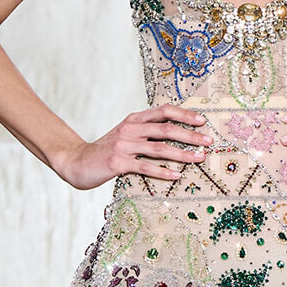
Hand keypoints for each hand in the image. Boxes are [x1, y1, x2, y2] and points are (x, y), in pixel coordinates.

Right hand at [50, 106, 206, 189]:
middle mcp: (130, 129)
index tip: (202, 121)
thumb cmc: (107, 150)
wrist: (77, 161)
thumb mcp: (125, 134)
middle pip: (166, 129)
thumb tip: (175, 133)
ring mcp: (124, 145)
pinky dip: (163, 172)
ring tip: (198, 158)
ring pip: (159, 148)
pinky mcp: (118, 163)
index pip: (163, 111)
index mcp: (134, 119)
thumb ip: (145, 131)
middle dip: (190, 135)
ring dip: (182, 154)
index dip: (184, 114)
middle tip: (208, 141)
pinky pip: (145, 167)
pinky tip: (176, 175)